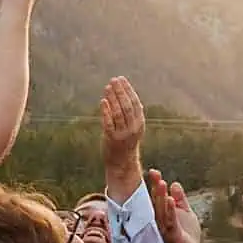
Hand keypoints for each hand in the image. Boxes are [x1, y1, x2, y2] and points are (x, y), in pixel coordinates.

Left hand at [100, 76, 144, 200]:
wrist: (122, 163)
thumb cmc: (126, 142)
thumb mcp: (133, 127)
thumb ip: (132, 113)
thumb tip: (129, 95)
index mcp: (139, 123)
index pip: (135, 102)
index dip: (128, 90)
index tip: (121, 79)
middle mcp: (133, 128)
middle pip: (127, 106)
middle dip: (120, 91)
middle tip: (113, 80)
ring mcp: (122, 134)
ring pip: (118, 113)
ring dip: (113, 98)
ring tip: (107, 88)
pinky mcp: (112, 139)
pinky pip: (109, 124)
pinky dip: (106, 112)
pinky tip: (103, 102)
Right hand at [147, 168, 201, 242]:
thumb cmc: (185, 238)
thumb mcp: (186, 214)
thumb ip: (180, 200)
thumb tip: (174, 184)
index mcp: (164, 215)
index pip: (158, 197)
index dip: (156, 184)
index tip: (153, 171)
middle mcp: (161, 221)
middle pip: (157, 201)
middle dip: (155, 187)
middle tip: (153, 172)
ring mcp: (165, 229)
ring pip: (161, 211)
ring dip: (160, 197)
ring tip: (161, 182)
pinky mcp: (172, 238)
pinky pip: (170, 222)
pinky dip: (170, 211)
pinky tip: (169, 200)